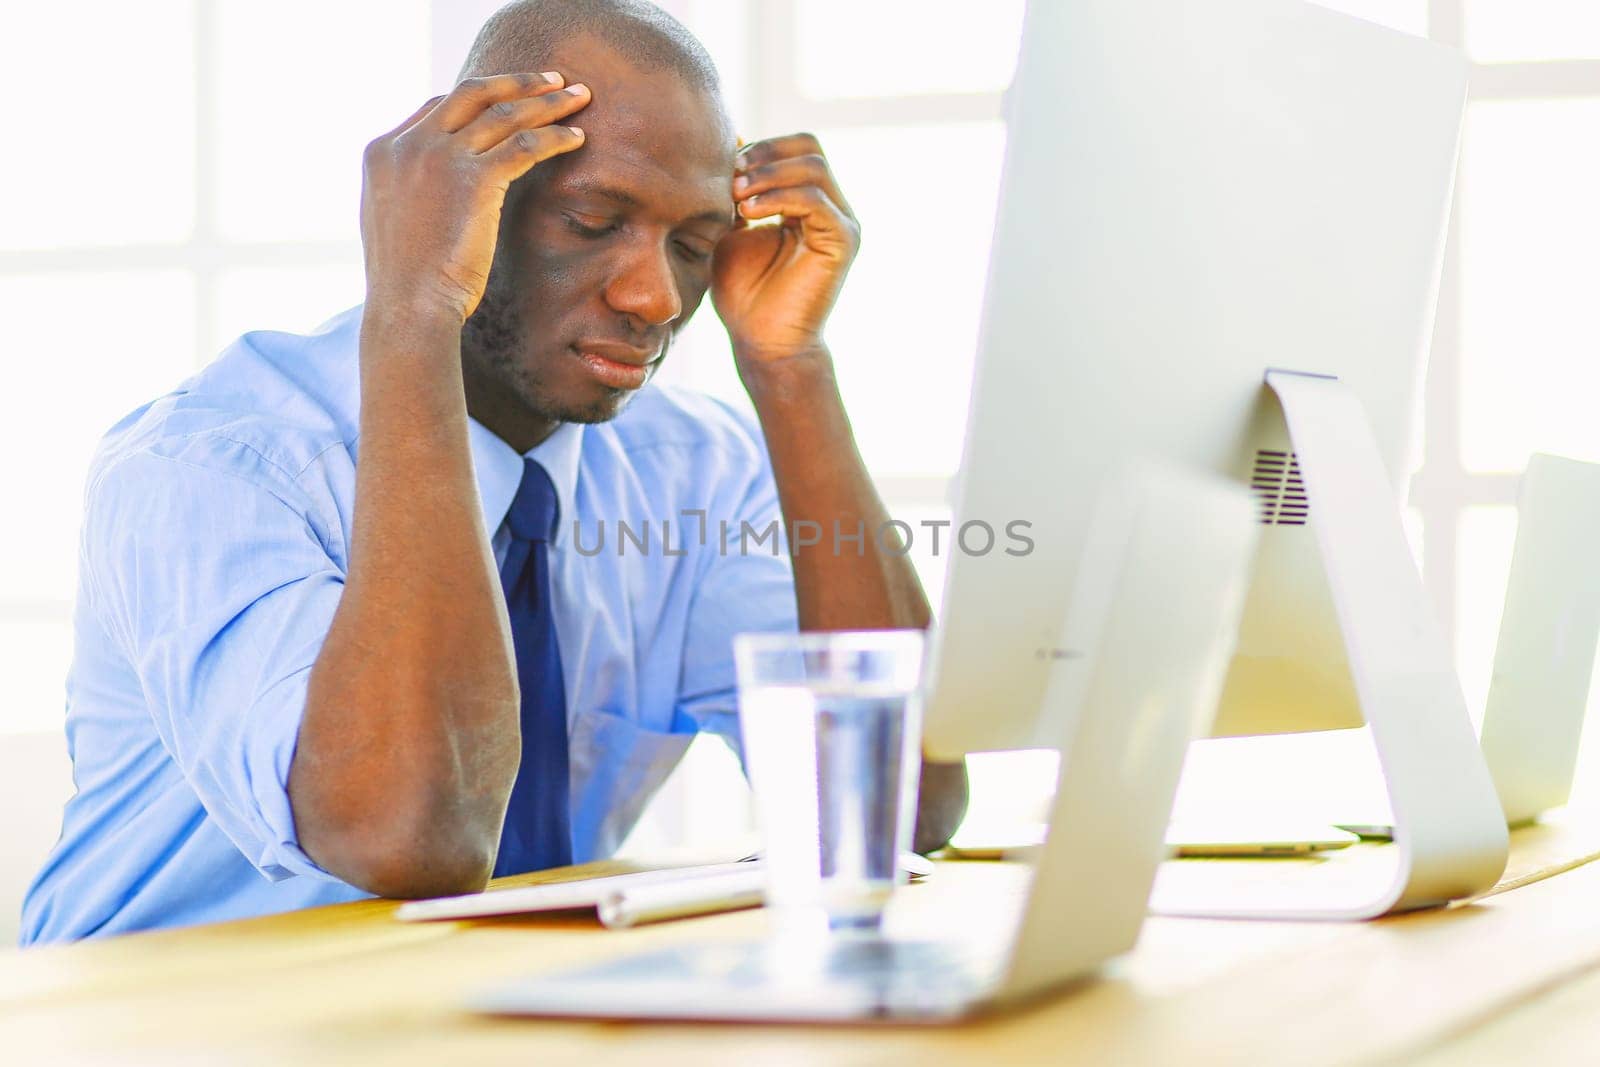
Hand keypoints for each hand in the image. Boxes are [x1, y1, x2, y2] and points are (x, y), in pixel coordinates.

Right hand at [360, 72, 590, 323]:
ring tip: (579, 98)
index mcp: (382, 151)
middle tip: (552, 80)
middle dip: (516, 82)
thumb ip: (411, 193)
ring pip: (504, 114)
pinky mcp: (473, 178)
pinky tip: (576, 139)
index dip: (477, 100)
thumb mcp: (395, 224)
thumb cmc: (408, 283)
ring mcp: (438, 157)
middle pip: (471, 93)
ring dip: (546, 102)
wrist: (408, 308)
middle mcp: (407, 145)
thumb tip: (440, 193)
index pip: (437, 107)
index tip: (509, 99)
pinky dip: (554, 137)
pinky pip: (524, 145)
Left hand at [711, 134, 859, 368]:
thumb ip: (735, 187)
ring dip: (768, 175)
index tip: (723, 168)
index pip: (795, 147)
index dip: (760, 148)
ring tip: (736, 197)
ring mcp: (841, 222)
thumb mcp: (730, 226)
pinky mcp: (843, 241)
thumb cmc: (743, 291)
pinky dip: (778, 198)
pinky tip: (748, 213)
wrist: (761, 341)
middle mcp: (832, 207)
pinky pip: (815, 199)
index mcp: (809, 200)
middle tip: (731, 175)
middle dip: (765, 154)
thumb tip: (731, 137)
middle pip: (809, 146)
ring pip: (813, 167)